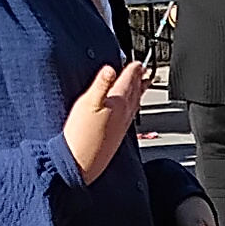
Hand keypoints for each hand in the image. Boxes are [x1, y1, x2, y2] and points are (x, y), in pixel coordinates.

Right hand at [62, 61, 148, 183]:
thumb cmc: (81, 135)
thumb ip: (101, 85)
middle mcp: (124, 114)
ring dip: (139, 92)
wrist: (80, 163)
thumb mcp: (87, 103)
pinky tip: (129, 109)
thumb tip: (111, 69)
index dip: (133, 70)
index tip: (138, 62)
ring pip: (134, 104)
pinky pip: (130, 115)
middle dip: (139, 79)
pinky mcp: (117, 135)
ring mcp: (122, 126)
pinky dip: (133, 106)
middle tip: (144, 70)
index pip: (129, 81)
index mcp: (117, 102)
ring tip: (142, 85)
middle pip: (135, 91)